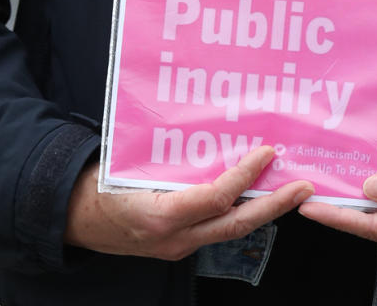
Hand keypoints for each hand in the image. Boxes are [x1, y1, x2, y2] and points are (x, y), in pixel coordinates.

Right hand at [65, 146, 313, 259]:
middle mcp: (176, 238)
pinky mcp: (178, 247)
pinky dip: (237, 211)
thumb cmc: (98, 184)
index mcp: (163, 215)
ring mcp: (178, 247)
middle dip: (275, 206)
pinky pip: (216, 229)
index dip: (246, 175)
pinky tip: (251, 194)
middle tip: (304, 186)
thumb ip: (168, 158)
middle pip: (237, 224)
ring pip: (230, 230)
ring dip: (261, 210)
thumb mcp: (129, 166)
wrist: (72, 219)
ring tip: (287, 188)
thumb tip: (206, 129)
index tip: (267, 152)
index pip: (217, 197)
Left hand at [297, 155, 376, 263]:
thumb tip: (369, 187)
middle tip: (305, 196)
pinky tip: (353, 184)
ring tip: (322, 187)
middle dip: (339, 209)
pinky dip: (371, 198)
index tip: (308, 208)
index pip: (371, 227)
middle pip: (370, 224)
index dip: (338, 216)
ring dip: (353, 202)